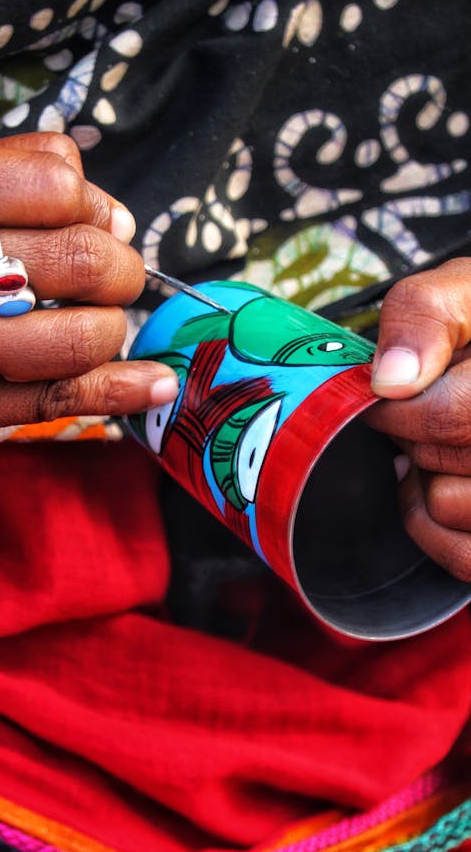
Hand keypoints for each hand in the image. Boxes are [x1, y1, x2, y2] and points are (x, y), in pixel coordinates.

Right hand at [0, 132, 176, 538]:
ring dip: (112, 325)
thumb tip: (95, 191)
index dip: (95, 199)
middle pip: (84, 258)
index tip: (96, 217)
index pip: (56, 180)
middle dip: (122, 266)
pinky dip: (121, 390)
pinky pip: (60, 400)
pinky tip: (155, 380)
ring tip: (97, 320)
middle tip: (114, 272)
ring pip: (83, 334)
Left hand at [366, 258, 470, 578]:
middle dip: (415, 436)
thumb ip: (426, 313)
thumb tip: (391, 380)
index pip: (453, 414)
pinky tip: (440, 489)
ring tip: (441, 446)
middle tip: (426, 413)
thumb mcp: (467, 291)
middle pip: (449, 461)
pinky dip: (435, 530)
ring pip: (450, 507)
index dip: (400, 407)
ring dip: (425, 478)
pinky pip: (465, 559)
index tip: (390, 394)